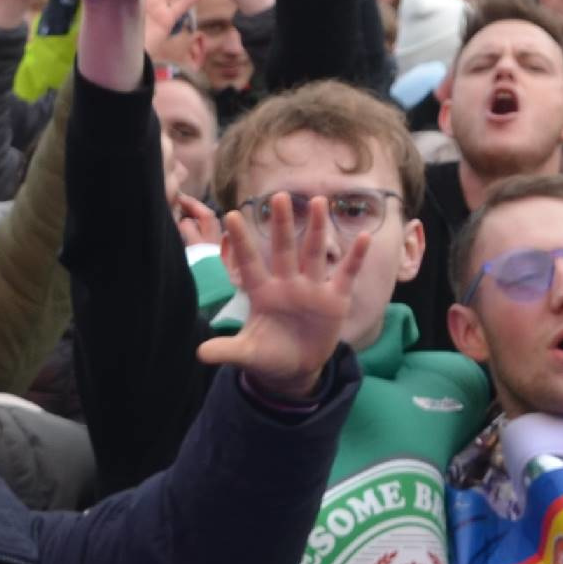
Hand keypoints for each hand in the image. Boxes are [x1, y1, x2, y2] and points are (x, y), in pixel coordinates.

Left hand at [196, 193, 356, 402]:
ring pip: (314, 253)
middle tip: (279, 195)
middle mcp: (287, 284)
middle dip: (282, 224)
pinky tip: (363, 237)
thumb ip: (227, 350)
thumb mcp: (248, 354)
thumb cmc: (268, 355)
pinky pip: (346, 274)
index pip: (250, 263)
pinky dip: (355, 257)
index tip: (230, 215)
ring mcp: (313, 289)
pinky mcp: (336, 299)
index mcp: (263, 293)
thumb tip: (199, 353)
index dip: (241, 242)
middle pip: (284, 249)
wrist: (297, 368)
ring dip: (317, 228)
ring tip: (319, 201)